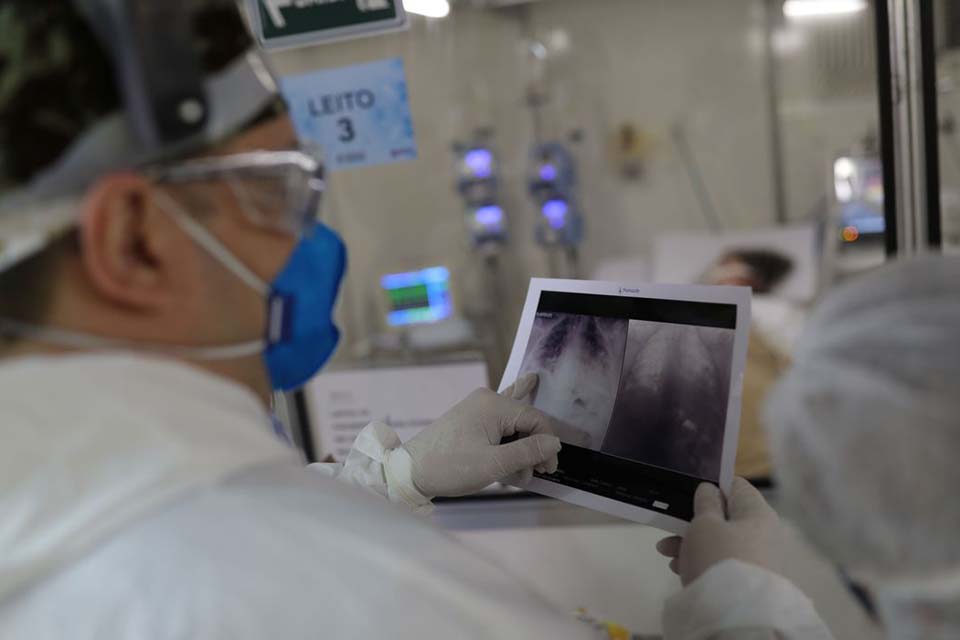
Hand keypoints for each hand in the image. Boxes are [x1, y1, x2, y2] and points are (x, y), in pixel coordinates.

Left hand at [401, 374, 561, 497]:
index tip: (547, 470)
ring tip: (514, 476)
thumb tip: (555, 443)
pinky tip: (526, 393)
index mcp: (494, 405)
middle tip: (529, 476)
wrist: (410, 471)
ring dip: (518, 450)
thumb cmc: (450, 467)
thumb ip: (528, 452)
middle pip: (525, 422)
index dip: (546, 445)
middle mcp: (487, 400)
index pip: (536, 419)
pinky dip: (509, 434)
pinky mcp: (469, 419)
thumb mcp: (494, 463)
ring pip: (512, 426)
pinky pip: (499, 423)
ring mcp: (477, 408)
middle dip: (531, 449)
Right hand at [656, 477, 782, 585]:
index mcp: (757, 512)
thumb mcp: (704, 525)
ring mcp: (758, 559)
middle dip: (693, 521)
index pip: (736, 486)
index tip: (688, 491)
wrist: (737, 615)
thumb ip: (705, 503)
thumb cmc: (719, 558)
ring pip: (720, 541)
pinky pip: (723, 563)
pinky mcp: (750, 581)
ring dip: (691, 543)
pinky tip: (680, 569)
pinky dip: (702, 562)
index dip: (712, 485)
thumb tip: (710, 490)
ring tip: (667, 553)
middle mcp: (763, 533)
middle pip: (725, 517)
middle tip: (668, 527)